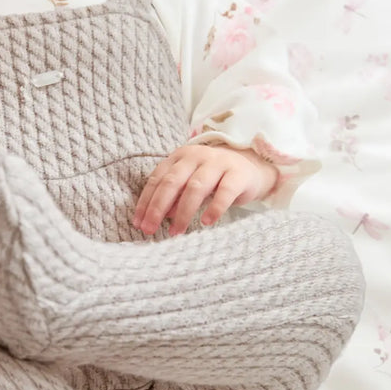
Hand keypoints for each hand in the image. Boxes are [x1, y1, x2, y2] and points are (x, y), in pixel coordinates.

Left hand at [133, 143, 278, 236]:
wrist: (252, 167)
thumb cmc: (214, 178)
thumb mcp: (190, 183)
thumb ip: (174, 196)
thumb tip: (157, 216)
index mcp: (180, 157)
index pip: (157, 179)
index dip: (146, 202)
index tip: (138, 223)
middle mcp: (196, 156)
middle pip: (172, 181)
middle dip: (157, 207)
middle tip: (149, 230)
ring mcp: (218, 163)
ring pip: (195, 187)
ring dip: (183, 212)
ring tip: (175, 232)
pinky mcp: (238, 174)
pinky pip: (224, 192)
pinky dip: (214, 208)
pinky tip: (206, 223)